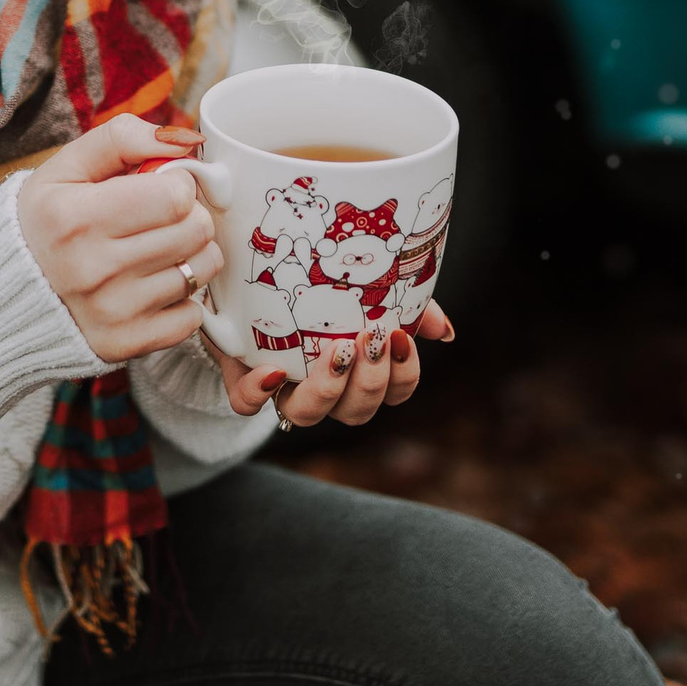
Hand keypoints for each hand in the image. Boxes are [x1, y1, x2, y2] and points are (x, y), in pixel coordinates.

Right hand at [18, 116, 220, 361]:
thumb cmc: (44, 224)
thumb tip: (184, 142)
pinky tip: (152, 286)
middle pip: (195, 230)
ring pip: (201, 271)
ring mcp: (111, 312)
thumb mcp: (64, 168)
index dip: (178, 184)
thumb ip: (121, 138)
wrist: (5, 297)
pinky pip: (192, 316)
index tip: (159, 187)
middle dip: (190, 215)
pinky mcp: (125, 344)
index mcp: (76, 217)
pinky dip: (182, 300)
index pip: (175, 195)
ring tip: (158, 250)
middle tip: (162, 218)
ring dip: (191, 255)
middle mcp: (93, 268)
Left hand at [206, 300, 455, 427]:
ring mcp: (283, 387)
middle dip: (370, 381)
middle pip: (356, 411)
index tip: (401, 340)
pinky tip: (275, 370)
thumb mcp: (364, 286)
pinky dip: (260, 392)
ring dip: (329, 388)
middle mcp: (324, 388)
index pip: (393, 393)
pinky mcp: (242, 377)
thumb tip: (444, 330)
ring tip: (336, 350)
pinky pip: (248, 403)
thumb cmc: (318, 282)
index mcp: (358, 370)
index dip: (403, 377)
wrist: (249, 271)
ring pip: (308, 414)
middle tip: (369, 339)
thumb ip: (405, 303)